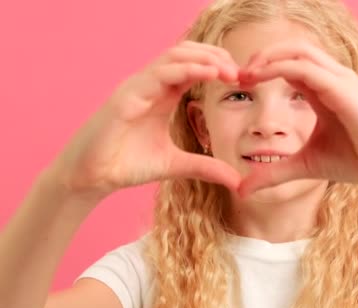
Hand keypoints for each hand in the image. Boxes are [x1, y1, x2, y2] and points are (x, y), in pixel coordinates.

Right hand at [50, 41, 242, 197]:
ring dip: (203, 59)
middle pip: (186, 54)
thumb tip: (237, 182)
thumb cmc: (127, 164)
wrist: (92, 178)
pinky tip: (205, 74)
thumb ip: (206, 167)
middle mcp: (151, 86)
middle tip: (240, 72)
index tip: (243, 80)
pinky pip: (155, 76)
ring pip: (172, 57)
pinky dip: (182, 70)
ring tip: (228, 70)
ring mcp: (136, 89)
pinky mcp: (124, 98)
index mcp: (163, 95)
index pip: (193, 66)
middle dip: (215, 57)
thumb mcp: (175, 165)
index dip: (218, 67)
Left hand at [237, 41, 357, 196]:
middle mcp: (332, 78)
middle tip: (236, 74)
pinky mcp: (343, 88)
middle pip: (292, 49)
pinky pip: (305, 67)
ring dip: (267, 57)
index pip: (289, 65)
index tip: (238, 84)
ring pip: (298, 51)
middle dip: (261, 56)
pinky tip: (258, 78)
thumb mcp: (303, 166)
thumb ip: (274, 173)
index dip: (261, 70)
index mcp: (323, 90)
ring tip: (244, 74)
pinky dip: (278, 67)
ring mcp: (339, 80)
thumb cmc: (355, 162)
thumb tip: (243, 189)